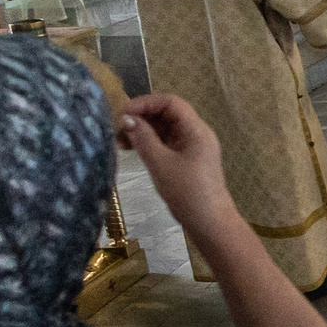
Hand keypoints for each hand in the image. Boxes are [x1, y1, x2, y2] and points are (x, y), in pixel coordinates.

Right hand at [118, 93, 237, 238]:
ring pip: (164, 129)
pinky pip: (166, 143)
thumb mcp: (161, 164)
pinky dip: (149, 143)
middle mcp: (196, 134)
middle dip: (141, 117)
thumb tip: (127, 119)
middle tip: (116, 129)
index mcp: (196, 130)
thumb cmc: (187, 192)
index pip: (171, 102)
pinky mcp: (186, 160)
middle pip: (167, 114)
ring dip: (142, 131)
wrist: (209, 223)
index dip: (145, 103)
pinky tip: (131, 150)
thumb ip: (144, 139)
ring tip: (119, 142)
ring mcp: (192, 147)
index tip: (122, 113)